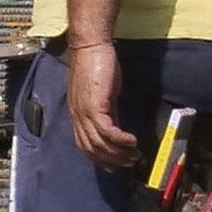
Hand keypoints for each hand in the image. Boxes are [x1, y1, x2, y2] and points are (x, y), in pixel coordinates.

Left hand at [63, 43, 139, 169]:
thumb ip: (106, 109)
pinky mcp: (95, 106)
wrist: (90, 46)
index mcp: (77, 114)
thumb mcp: (101, 92)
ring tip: (134, 156)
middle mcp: (78, 117)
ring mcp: (85, 113)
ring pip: (99, 143)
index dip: (98, 158)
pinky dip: (120, 140)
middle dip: (111, 160)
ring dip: (118, 153)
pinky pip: (108, 131)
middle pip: (91, 149)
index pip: (84, 145)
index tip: (113, 165)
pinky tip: (132, 141)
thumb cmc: (96, 63)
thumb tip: (115, 123)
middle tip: (129, 164)